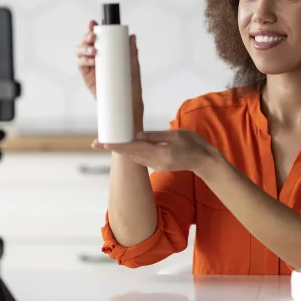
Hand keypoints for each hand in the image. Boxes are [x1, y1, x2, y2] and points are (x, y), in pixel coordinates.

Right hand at [76, 20, 143, 130]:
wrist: (126, 107)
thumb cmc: (131, 88)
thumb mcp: (133, 68)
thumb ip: (132, 53)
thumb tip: (132, 36)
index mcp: (107, 52)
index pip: (98, 37)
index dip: (93, 28)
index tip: (93, 22)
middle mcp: (97, 57)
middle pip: (86, 42)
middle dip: (87, 36)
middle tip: (94, 37)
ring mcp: (90, 67)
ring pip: (80, 52)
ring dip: (84, 48)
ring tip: (94, 52)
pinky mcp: (87, 77)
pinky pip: (80, 65)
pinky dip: (83, 61)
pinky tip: (91, 61)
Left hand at [92, 129, 220, 174]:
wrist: (205, 162)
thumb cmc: (195, 145)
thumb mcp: (177, 135)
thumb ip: (155, 136)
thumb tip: (136, 134)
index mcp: (162, 153)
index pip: (134, 148)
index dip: (117, 145)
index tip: (102, 143)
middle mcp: (156, 162)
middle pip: (130, 154)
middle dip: (113, 148)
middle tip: (95, 142)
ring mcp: (157, 166)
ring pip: (133, 157)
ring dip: (120, 150)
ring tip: (104, 143)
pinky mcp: (158, 166)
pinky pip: (140, 159)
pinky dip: (130, 152)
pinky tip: (123, 146)